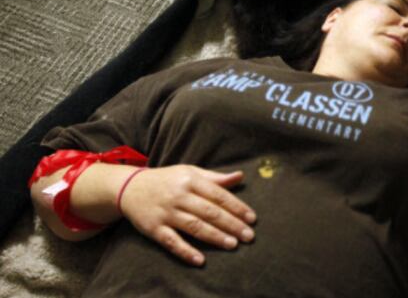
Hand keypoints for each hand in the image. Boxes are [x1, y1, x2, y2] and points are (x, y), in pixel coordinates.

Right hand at [119, 165, 256, 265]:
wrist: (129, 187)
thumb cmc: (167, 180)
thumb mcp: (189, 172)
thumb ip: (215, 178)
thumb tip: (240, 176)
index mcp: (190, 180)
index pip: (218, 195)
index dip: (237, 207)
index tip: (252, 218)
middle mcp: (179, 196)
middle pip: (209, 212)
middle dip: (231, 224)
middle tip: (248, 235)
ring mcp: (165, 212)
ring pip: (194, 226)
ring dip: (214, 236)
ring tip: (233, 244)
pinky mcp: (153, 228)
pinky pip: (171, 241)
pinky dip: (185, 251)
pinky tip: (200, 260)